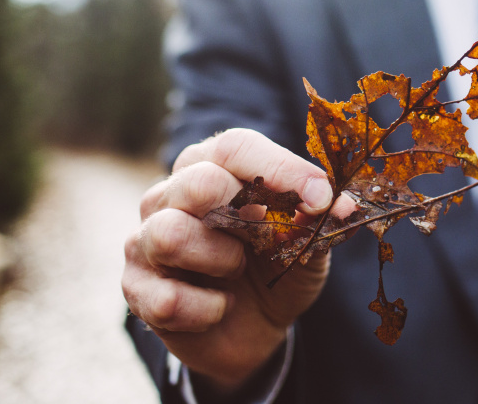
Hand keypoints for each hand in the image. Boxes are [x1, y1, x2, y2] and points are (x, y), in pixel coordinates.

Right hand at [122, 128, 351, 391]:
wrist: (255, 330)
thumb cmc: (277, 268)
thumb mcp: (308, 244)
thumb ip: (320, 222)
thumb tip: (341, 206)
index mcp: (214, 165)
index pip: (236, 147)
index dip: (281, 170)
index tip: (321, 199)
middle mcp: (172, 192)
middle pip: (200, 183)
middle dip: (246, 218)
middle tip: (265, 242)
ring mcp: (145, 237)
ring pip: (172, 234)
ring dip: (221, 261)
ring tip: (235, 271)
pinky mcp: (136, 287)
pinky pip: (168, 299)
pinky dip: (208, 310)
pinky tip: (218, 308)